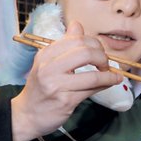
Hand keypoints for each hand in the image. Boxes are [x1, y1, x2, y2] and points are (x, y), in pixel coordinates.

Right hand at [11, 21, 122, 140]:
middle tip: (105, 64)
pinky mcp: (65, 101)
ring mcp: (57, 85)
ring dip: (108, 74)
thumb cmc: (40, 88)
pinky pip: (92, 90)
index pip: (76, 39)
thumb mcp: (47, 63)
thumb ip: (64, 45)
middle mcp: (49, 67)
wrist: (26, 115)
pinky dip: (106, 84)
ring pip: (92, 75)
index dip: (94, 43)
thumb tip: (77, 25)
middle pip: (85, 53)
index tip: (99, 51)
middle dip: (102, 57)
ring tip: (113, 75)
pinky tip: (111, 83)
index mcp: (45, 54)